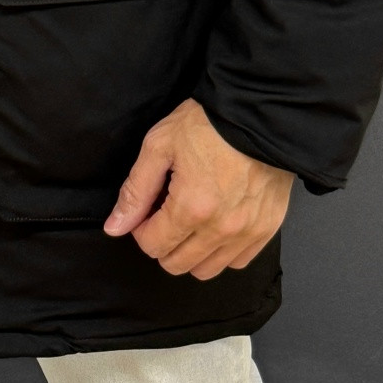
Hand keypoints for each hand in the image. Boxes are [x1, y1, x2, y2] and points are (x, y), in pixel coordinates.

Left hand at [104, 98, 293, 280]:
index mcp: (191, 208)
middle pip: (177, 264)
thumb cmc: (207, 123)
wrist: (256, 112)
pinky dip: (222, 251)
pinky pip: (238, 261)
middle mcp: (221, 229)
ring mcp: (247, 232)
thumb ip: (135, 191)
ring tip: (191, 219)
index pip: (152, 245)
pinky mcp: (267, 229)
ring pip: (207, 270)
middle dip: (163, 242)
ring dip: (191, 252)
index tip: (148, 209)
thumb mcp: (159, 146)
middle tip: (167, 213)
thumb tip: (115, 227)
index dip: (142, 228)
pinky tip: (216, 225)